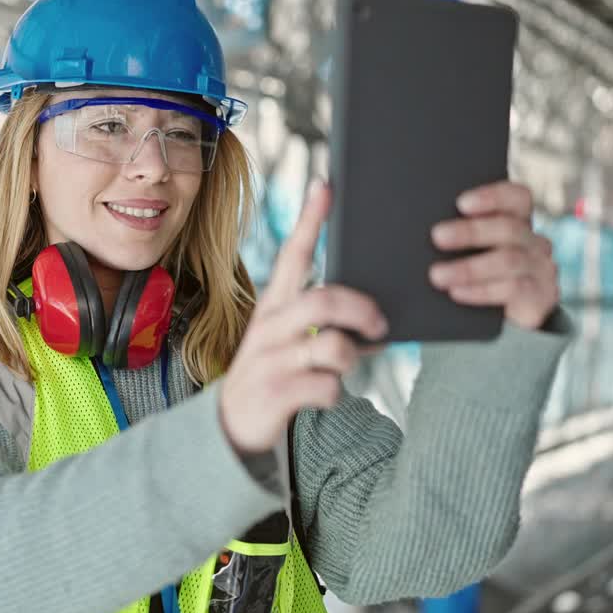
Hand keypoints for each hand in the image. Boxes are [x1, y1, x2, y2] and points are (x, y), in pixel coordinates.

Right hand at [218, 180, 388, 453]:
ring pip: (330, 345)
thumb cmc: (276, 373)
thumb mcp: (294, 342)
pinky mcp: (275, 393)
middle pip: (323, 300)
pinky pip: (324, 386)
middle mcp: (270, 326)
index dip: (310, 220)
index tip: (326, 186)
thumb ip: (331, 328)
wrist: (231, 426)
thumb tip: (382, 322)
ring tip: (343, 368)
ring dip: (349, 358)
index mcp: (274, 306)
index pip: (293, 254)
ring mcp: (270, 360)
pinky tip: (323, 396)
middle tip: (381, 324)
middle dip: (361, 310)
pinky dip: (333, 393)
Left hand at [428, 181, 559, 330]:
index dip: (492, 197)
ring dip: (469, 267)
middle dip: (470, 231)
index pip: (516, 197)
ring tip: (437, 275)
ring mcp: (540, 268)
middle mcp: (533, 241)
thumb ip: (455, 239)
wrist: (509, 325)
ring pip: (509, 259)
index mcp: (518, 222)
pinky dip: (481, 290)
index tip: (461, 203)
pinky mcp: (542, 295)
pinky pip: (513, 288)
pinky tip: (457, 292)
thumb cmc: (478, 279)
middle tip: (437, 236)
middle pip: (508, 228)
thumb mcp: (469, 255)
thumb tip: (420, 229)